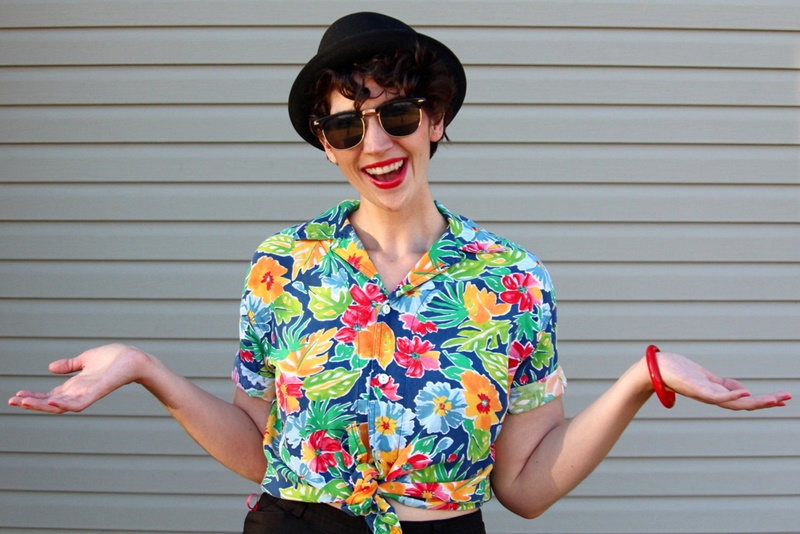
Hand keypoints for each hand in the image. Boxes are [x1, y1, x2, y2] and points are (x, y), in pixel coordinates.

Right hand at [7, 343, 151, 413]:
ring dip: (41, 405)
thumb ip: (70, 365)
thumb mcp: (86, 360)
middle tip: (13, 401)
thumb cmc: (114, 358)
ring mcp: (88, 394)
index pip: (49, 395)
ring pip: (60, 406)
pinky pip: (79, 404)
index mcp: (75, 386)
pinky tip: (49, 401)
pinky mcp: (97, 393)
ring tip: (23, 401)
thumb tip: (50, 367)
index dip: (33, 396)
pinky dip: (64, 405)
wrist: (134, 358)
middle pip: (50, 403)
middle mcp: (79, 392)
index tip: (16, 395)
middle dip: (31, 403)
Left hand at [654, 351, 791, 410]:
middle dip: (766, 403)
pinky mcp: (695, 388)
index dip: (763, 401)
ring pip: (733, 403)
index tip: (783, 399)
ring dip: (755, 402)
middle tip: (786, 398)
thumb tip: (745, 391)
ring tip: (774, 399)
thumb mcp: (706, 378)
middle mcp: (711, 398)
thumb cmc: (677, 372)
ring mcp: (704, 394)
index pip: (743, 402)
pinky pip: (716, 395)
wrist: (653, 368)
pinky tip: (746, 394)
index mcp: (715, 395)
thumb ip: (723, 385)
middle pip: (743, 405)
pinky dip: (731, 396)